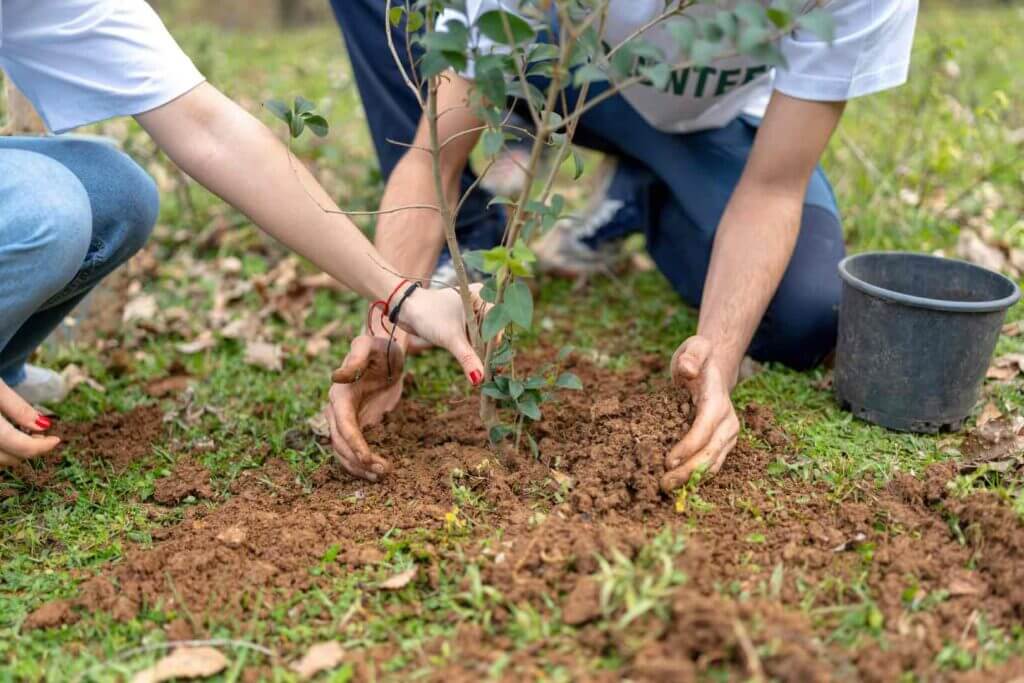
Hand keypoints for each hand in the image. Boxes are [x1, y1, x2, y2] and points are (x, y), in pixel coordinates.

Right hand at [0, 380, 59, 467]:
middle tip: (40, 435)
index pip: (18, 445)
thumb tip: (42, 426)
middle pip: (7, 457)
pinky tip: (9, 438)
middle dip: (28, 449)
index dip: (41, 446)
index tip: (56, 440)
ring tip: (23, 434)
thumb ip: (17, 408)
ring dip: (13, 452)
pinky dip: (3, 450)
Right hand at [326, 336, 404, 481]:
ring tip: (382, 475)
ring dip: (360, 467)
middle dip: (359, 461)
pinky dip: (362, 463)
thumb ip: (356, 358)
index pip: (343, 426)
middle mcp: (337, 411)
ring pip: (344, 451)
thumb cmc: (379, 346)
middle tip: (383, 472)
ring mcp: (347, 420)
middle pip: (341, 444)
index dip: (354, 444)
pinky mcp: (358, 425)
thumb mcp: (369, 346)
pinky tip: (377, 471)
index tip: (368, 459)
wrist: (386, 351)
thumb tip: (337, 377)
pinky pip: (354, 449)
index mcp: (339, 395)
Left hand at [396, 283, 487, 385]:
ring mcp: (472, 310)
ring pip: (484, 334)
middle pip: (493, 330)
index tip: (494, 365)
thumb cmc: (429, 316)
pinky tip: (475, 362)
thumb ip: (467, 358)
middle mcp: (480, 301)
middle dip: (489, 350)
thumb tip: (479, 379)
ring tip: (482, 369)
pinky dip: (474, 348)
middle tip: (490, 371)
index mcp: (482, 297)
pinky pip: (475, 335)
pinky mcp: (464, 319)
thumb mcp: (451, 338)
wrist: (406, 308)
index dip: (496, 345)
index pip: (497, 324)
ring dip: (482, 351)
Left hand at [661, 336, 739, 491]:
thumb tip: (687, 370)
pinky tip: (678, 484)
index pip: (705, 429)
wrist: (715, 369)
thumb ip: (692, 355)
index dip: (688, 446)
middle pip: (710, 452)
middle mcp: (728, 422)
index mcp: (718, 401)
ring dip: (691, 479)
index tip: (668, 460)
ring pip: (712, 463)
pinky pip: (711, 464)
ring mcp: (728, 435)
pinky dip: (696, 477)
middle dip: (688, 470)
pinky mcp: (722, 444)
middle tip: (663, 483)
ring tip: (666, 487)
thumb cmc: (699, 359)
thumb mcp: (695, 347)